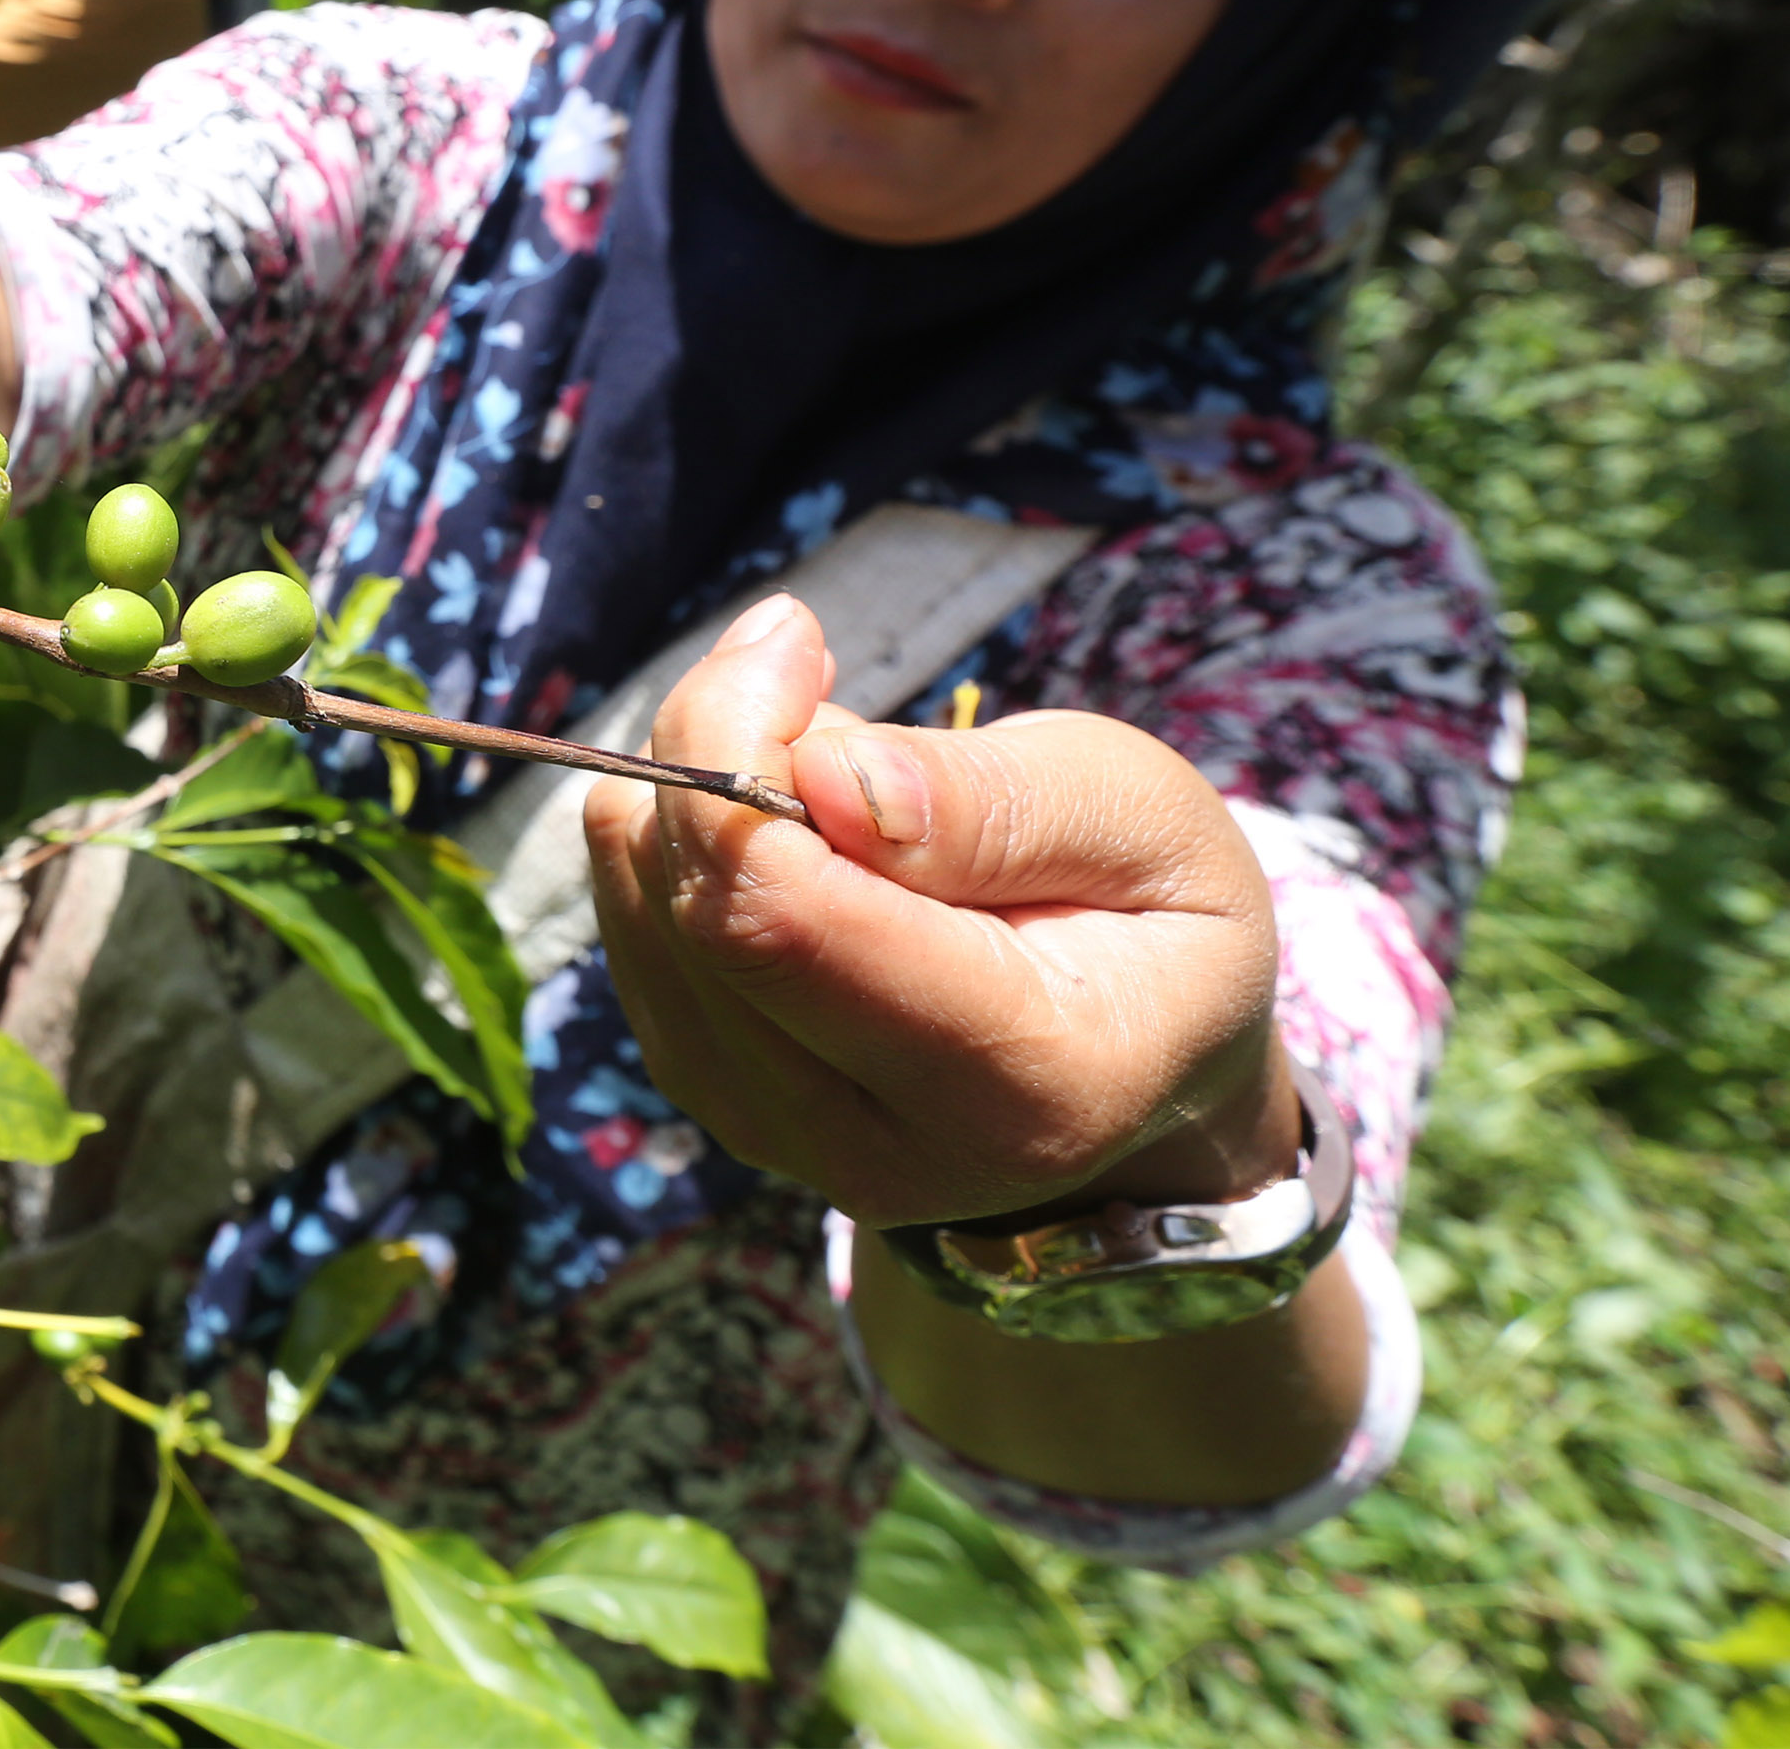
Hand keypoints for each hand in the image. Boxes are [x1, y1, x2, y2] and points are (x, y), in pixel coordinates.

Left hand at [582, 593, 1293, 1229]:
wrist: (1138, 1088)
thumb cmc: (1156, 927)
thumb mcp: (1145, 824)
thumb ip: (996, 802)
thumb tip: (818, 777)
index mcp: (1016, 1083)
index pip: (777, 915)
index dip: (738, 746)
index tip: (793, 642)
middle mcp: (875, 1147)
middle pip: (695, 909)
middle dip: (721, 748)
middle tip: (813, 683)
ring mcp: (777, 1139)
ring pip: (643, 910)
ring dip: (707, 794)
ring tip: (836, 788)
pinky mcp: (716, 1101)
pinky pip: (633, 928)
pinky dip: (689, 843)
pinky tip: (793, 836)